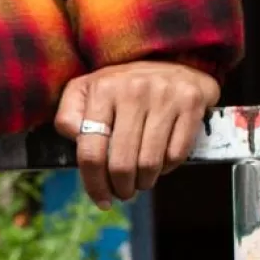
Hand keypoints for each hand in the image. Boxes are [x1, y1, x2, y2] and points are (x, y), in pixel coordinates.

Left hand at [54, 62, 217, 207]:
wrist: (170, 58)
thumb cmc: (120, 86)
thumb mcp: (84, 91)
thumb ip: (68, 116)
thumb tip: (74, 139)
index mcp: (103, 90)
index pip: (91, 152)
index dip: (94, 185)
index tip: (101, 201)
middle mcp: (134, 90)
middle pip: (122, 164)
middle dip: (121, 188)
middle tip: (123, 193)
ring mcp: (165, 95)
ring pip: (150, 163)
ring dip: (144, 182)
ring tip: (140, 182)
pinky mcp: (191, 101)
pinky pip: (177, 153)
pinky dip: (167, 168)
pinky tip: (161, 164)